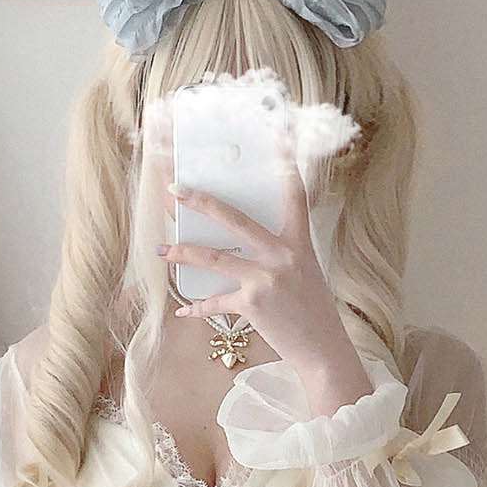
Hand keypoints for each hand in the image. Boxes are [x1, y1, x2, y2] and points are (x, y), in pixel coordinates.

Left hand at [157, 158, 371, 413]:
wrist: (323, 351)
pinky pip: (216, 303)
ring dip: (183, 253)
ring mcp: (266, 279)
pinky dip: (198, 309)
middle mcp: (283, 255)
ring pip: (214, 258)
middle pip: (235, 219)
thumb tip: (243, 246)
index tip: (277, 136)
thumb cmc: (313, 313)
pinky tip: (182, 311)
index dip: (285, 164)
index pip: (294, 195)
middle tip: (174, 189)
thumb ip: (281, 254)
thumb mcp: (306, 274)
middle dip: (200, 202)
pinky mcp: (253, 305)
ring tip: (162, 250)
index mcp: (299, 243)